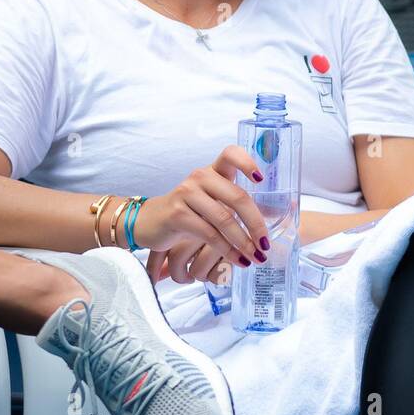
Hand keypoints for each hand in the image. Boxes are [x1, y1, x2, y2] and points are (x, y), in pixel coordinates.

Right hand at [134, 145, 270, 283]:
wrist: (147, 221)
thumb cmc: (186, 211)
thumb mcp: (208, 200)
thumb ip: (230, 202)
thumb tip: (266, 224)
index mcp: (212, 171)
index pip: (231, 154)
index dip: (248, 163)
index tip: (261, 180)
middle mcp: (201, 177)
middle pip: (238, 197)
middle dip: (257, 224)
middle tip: (266, 244)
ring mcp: (187, 193)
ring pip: (225, 219)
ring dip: (243, 242)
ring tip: (255, 257)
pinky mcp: (178, 214)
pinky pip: (209, 234)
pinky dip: (227, 250)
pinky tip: (237, 260)